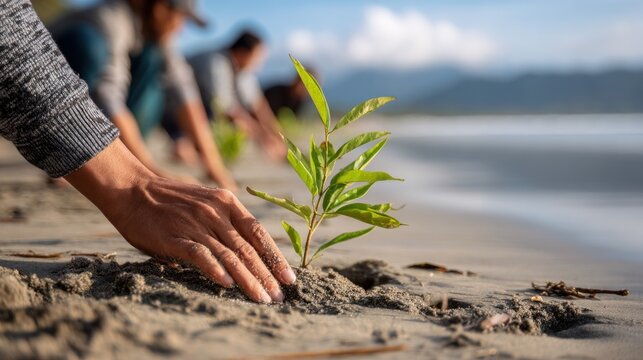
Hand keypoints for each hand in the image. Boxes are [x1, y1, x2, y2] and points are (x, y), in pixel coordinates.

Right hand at [65, 140, 295, 302]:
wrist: (131, 189)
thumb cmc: (169, 200)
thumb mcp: (204, 202)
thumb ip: (223, 224)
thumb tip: (236, 255)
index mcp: (227, 202)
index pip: (258, 233)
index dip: (275, 257)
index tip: (288, 278)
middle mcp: (216, 212)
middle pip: (248, 248)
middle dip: (266, 275)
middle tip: (279, 297)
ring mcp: (197, 223)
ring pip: (230, 255)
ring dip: (248, 280)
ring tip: (262, 298)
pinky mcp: (175, 236)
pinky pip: (201, 254)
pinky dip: (216, 270)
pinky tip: (228, 285)